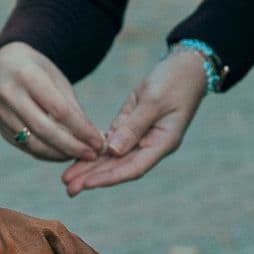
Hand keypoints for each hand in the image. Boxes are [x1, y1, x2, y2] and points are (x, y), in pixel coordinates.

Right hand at [0, 43, 108, 162]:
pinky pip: (27, 147)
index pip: (59, 110)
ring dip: (60, 154)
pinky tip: (64, 154)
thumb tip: (95, 138)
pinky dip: (48, 154)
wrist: (1, 68)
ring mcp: (2, 115)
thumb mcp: (56, 80)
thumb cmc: (37, 72)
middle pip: (45, 130)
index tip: (100, 142)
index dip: (82, 129)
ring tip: (81, 155)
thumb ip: (73, 109)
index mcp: (27, 77)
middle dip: (72, 146)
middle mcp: (10, 96)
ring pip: (34, 144)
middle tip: (93, 155)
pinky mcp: (1, 130)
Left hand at [62, 48, 208, 196]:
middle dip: (93, 177)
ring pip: (113, 156)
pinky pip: (112, 142)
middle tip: (68, 188)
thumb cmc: (174, 80)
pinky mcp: (133, 125)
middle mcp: (152, 144)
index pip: (133, 168)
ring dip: (91, 167)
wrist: (187, 66)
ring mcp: (142, 136)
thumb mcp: (153, 101)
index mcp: (163, 143)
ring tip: (67, 178)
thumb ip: (133, 127)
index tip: (86, 183)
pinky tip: (78, 157)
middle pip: (120, 167)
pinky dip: (95, 149)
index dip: (108, 177)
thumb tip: (112, 151)